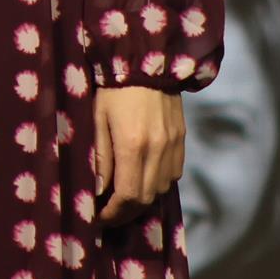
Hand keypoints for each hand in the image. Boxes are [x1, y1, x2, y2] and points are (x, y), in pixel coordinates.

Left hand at [92, 86, 184, 225]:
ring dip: (142, 200)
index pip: (128, 196)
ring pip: (161, 189)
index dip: (113, 213)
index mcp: (133, 146)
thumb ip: (100, 158)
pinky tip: (143, 179)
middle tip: (109, 214)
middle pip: (146, 199)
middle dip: (126, 212)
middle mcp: (158, 151)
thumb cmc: (113, 88)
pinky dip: (157, 184)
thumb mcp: (97, 120)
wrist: (147, 62)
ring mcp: (173, 146)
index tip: (99, 217)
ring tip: (123, 199)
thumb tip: (98, 192)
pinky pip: (173, 175)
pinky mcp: (182, 140)